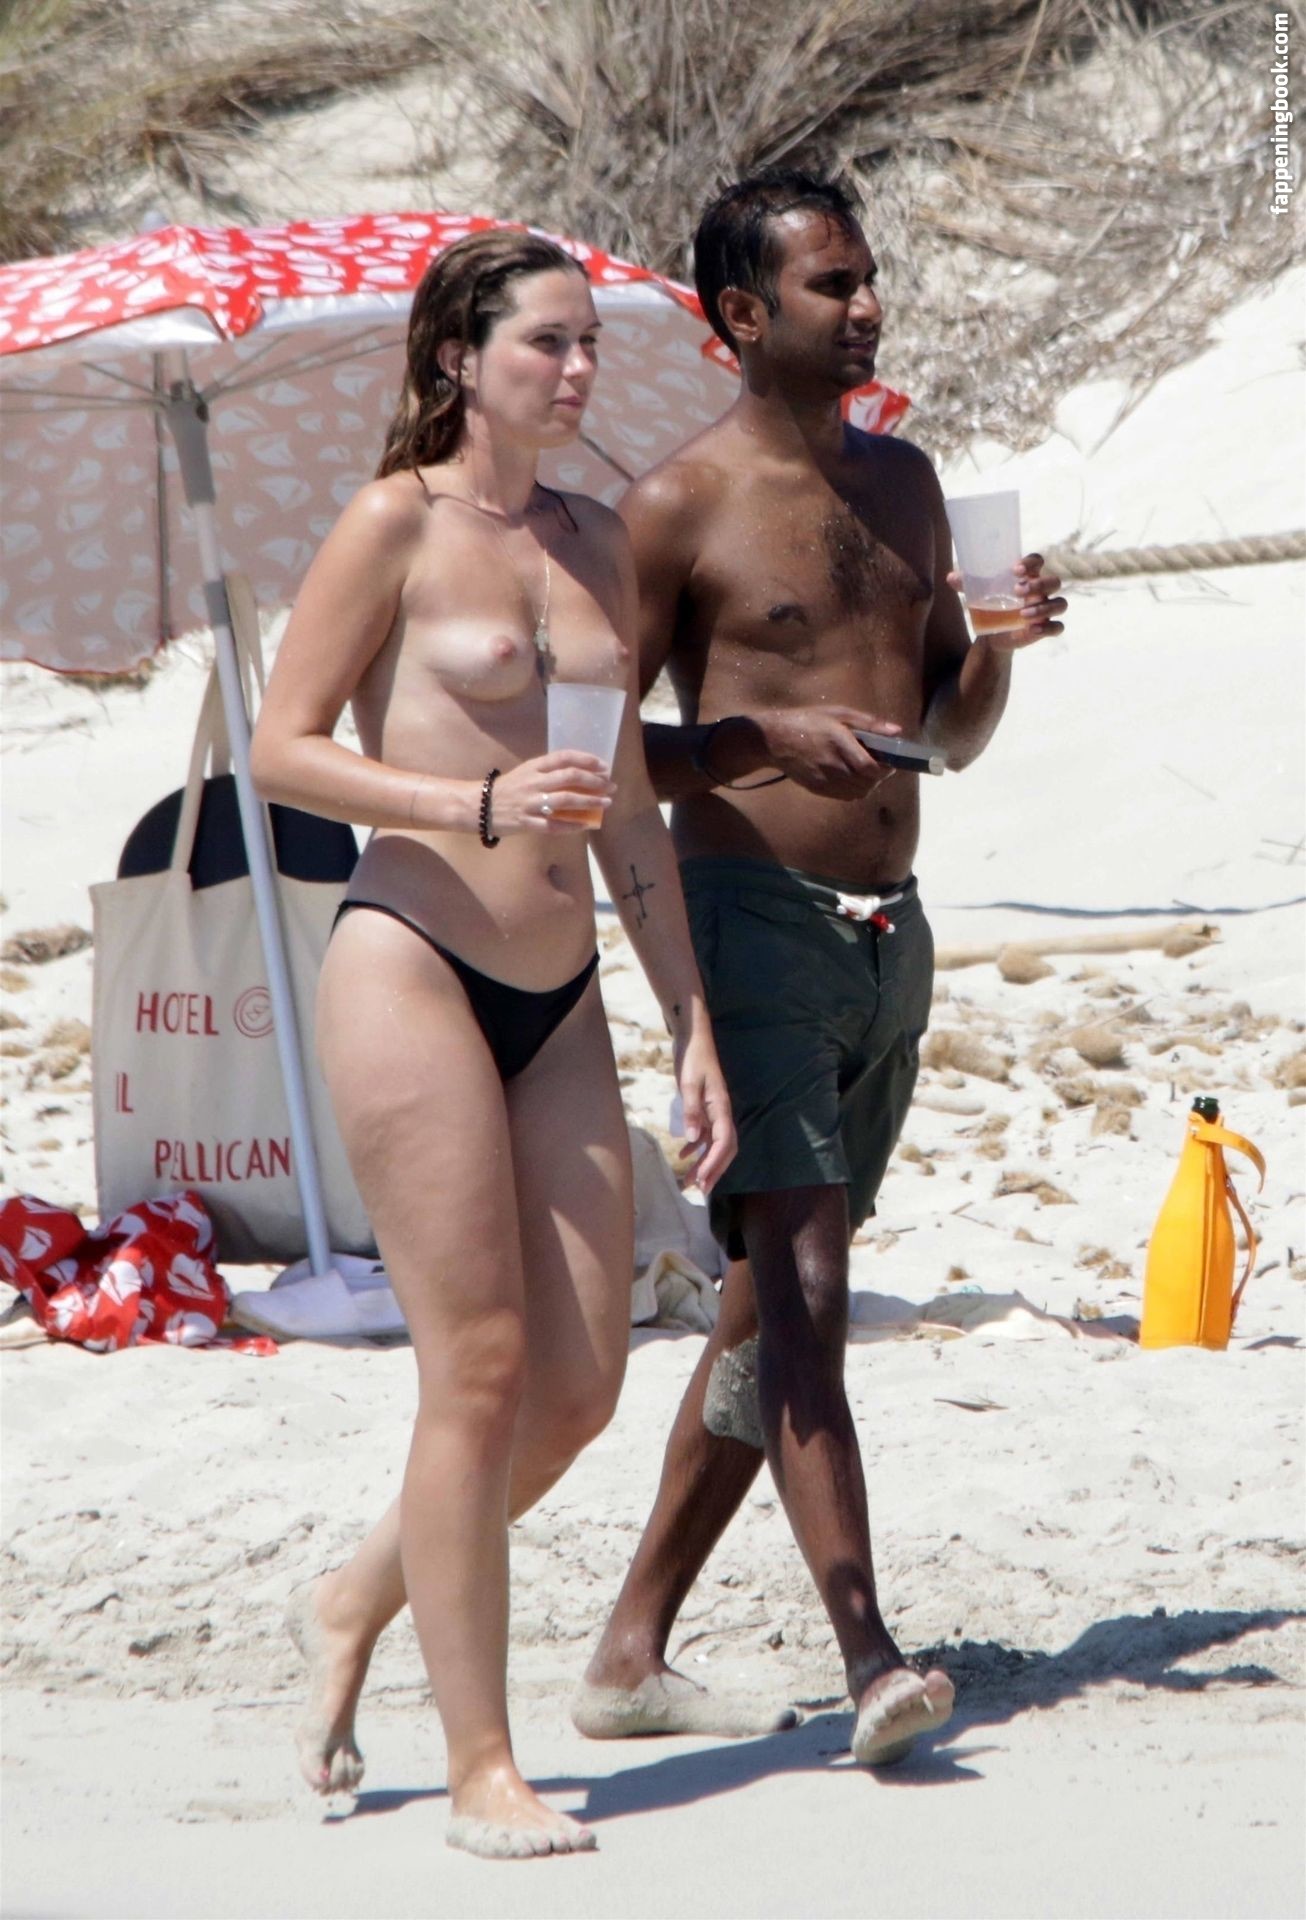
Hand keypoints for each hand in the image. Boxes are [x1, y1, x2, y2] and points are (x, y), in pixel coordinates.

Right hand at [488, 751, 614, 833]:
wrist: (479, 806)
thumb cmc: (508, 788)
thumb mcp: (527, 772)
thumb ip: (550, 772)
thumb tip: (582, 775)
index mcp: (534, 767)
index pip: (564, 757)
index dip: (587, 760)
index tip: (604, 766)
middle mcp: (533, 783)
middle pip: (569, 777)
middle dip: (594, 781)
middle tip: (610, 786)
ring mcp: (530, 803)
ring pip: (565, 800)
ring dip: (589, 802)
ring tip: (605, 803)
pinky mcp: (526, 822)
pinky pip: (552, 825)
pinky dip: (571, 825)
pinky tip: (586, 825)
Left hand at [674, 1028, 735, 1193]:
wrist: (693, 1037)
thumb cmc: (693, 1057)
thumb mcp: (688, 1083)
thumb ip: (691, 1111)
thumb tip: (694, 1139)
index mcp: (721, 1107)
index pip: (723, 1142)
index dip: (714, 1163)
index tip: (703, 1180)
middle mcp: (721, 1112)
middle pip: (724, 1148)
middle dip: (714, 1170)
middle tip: (701, 1189)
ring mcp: (714, 1110)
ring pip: (714, 1144)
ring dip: (704, 1162)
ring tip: (690, 1180)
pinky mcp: (705, 1107)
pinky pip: (705, 1133)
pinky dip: (696, 1146)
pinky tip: (683, 1154)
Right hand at [758, 706, 903, 798]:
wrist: (775, 740)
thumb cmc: (808, 721)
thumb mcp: (838, 713)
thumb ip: (869, 723)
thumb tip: (897, 731)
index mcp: (840, 743)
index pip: (869, 767)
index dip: (884, 768)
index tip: (889, 761)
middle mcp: (833, 765)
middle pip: (866, 783)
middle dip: (878, 777)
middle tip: (878, 765)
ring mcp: (824, 780)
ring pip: (858, 793)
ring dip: (867, 784)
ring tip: (864, 771)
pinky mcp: (818, 789)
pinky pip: (845, 797)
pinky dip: (854, 790)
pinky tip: (851, 777)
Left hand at [946, 552, 1066, 651]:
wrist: (992, 631)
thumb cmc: (989, 603)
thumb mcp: (978, 593)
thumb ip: (967, 584)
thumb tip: (950, 577)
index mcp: (1027, 576)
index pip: (1038, 561)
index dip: (1031, 562)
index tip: (1015, 569)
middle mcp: (1041, 591)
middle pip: (1054, 581)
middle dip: (1039, 585)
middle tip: (1017, 591)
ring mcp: (1045, 609)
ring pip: (1060, 603)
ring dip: (1044, 607)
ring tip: (1022, 614)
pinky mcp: (1045, 627)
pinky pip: (1057, 627)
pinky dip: (1049, 628)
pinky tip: (1033, 629)